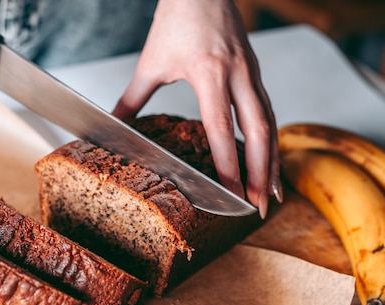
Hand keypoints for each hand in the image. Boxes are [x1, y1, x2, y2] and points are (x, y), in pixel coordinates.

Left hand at [112, 0, 280, 217]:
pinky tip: (269, 157)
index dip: (229, 166)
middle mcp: (238, 75)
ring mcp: (252, 72)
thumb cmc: (176, 19)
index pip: (222, 130)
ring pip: (270, 123)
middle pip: (259, 132)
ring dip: (273, 160)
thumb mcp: (151, 61)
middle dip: (261, 173)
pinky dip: (271, 139)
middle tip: (260, 207)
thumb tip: (112, 125)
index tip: (232, 195)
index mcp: (209, 74)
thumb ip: (132, 99)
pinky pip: (268, 110)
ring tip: (273, 192)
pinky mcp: (256, 71)